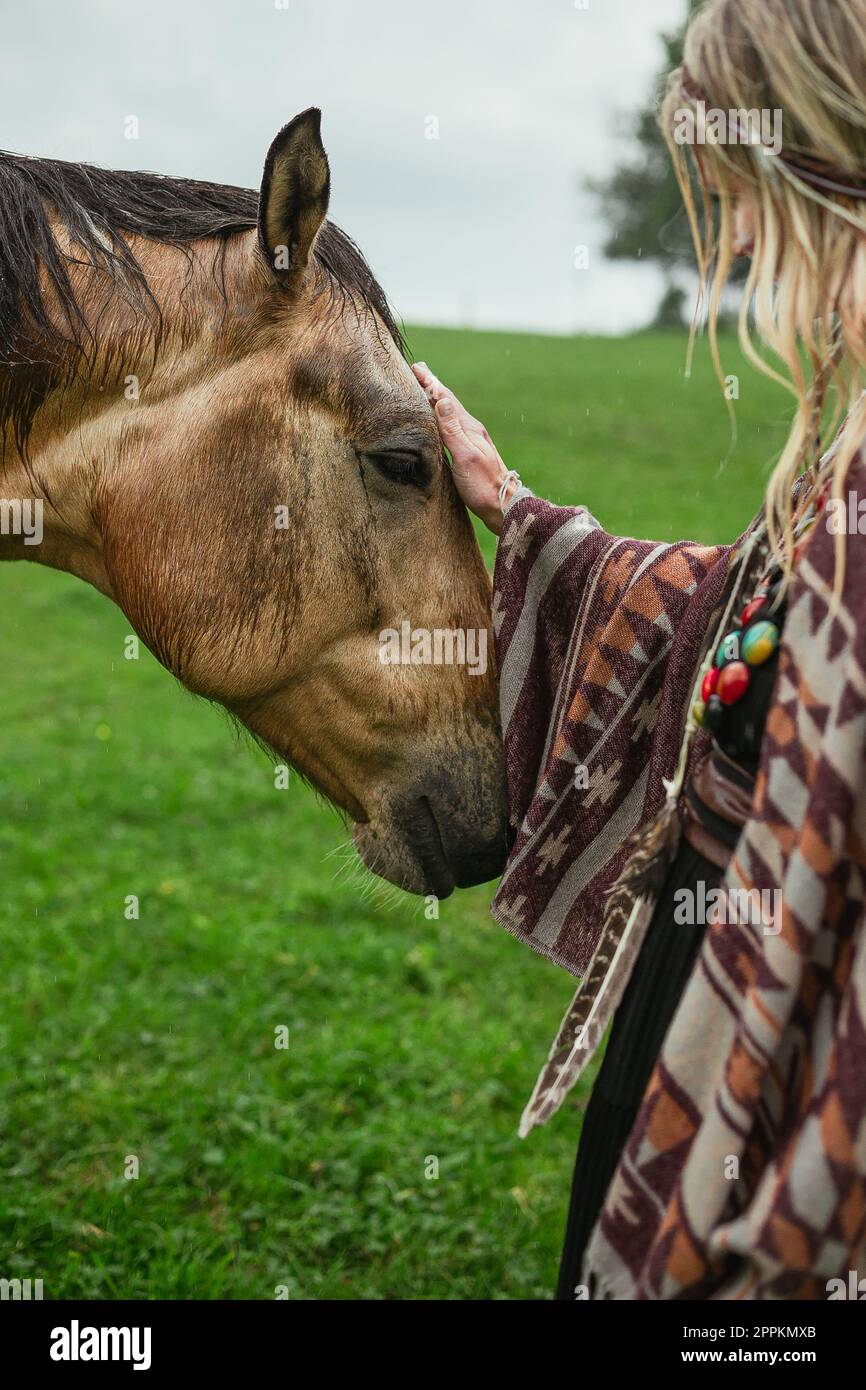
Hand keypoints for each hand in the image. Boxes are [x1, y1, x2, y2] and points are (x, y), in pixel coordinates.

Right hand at [412, 362, 514, 534]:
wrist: (503, 506)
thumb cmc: (482, 485)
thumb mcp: (465, 455)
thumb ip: (452, 428)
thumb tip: (440, 398)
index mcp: (469, 428)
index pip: (446, 399)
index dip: (431, 383)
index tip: (416, 367)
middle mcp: (471, 430)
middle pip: (448, 402)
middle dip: (433, 386)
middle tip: (419, 370)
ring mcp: (472, 440)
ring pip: (450, 414)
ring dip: (436, 400)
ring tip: (426, 390)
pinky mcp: (470, 452)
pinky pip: (451, 427)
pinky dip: (441, 417)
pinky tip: (439, 422)